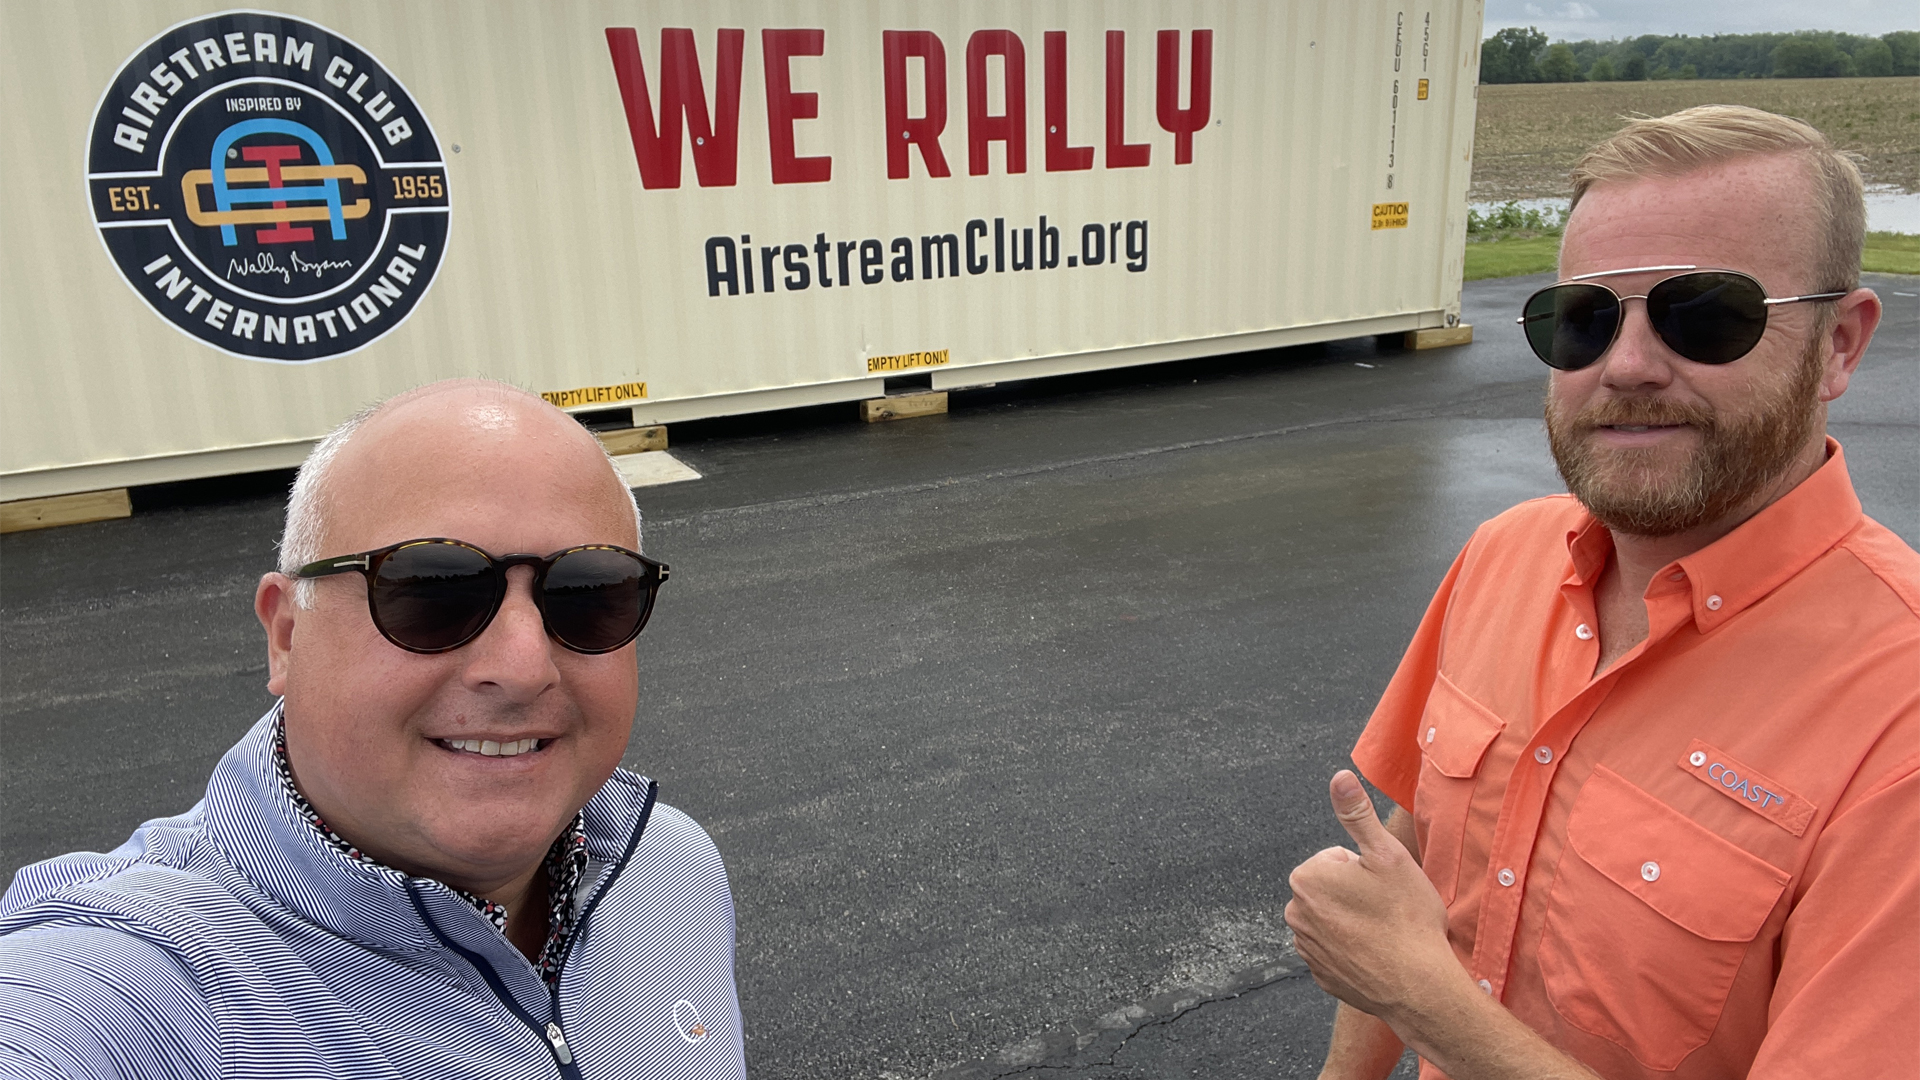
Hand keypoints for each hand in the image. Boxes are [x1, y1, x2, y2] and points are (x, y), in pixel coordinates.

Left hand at [1286, 771, 1457, 1021]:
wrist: (1418, 985)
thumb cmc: (1407, 917)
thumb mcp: (1386, 855)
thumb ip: (1357, 814)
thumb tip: (1340, 776)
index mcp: (1307, 877)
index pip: (1338, 857)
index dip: (1367, 869)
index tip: (1385, 887)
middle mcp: (1295, 912)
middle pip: (1334, 888)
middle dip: (1358, 893)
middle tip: (1389, 910)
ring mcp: (1306, 947)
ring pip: (1336, 918)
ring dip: (1357, 921)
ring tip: (1386, 933)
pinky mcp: (1319, 975)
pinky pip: (1338, 950)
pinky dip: (1356, 950)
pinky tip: (1379, 956)